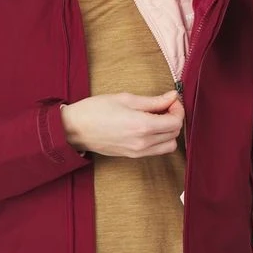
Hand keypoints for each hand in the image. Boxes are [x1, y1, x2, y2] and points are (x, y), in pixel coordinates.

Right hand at [61, 90, 184, 157]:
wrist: (75, 129)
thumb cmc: (96, 110)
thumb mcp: (126, 99)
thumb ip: (153, 100)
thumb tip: (172, 96)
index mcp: (143, 126)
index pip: (175, 122)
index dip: (178, 109)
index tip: (171, 100)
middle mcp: (143, 142)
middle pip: (175, 134)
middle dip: (174, 118)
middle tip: (165, 106)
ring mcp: (138, 152)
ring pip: (169, 145)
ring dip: (169, 131)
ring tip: (157, 118)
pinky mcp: (133, 156)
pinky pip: (157, 151)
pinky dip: (160, 140)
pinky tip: (150, 127)